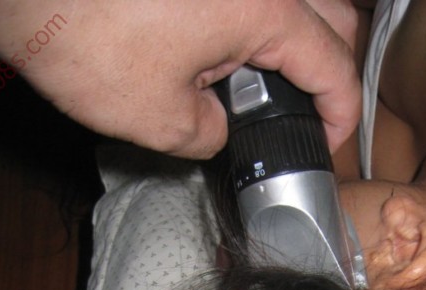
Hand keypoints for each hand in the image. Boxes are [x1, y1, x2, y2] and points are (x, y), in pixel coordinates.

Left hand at [0, 0, 360, 156]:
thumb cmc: (83, 36)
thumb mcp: (160, 120)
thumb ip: (210, 133)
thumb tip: (217, 129)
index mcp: (263, 9)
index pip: (332, 63)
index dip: (342, 111)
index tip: (334, 140)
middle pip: (329, 15)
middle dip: (329, 66)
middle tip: (309, 110)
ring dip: (291, 38)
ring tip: (262, 86)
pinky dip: (250, 21)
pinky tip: (220, 51)